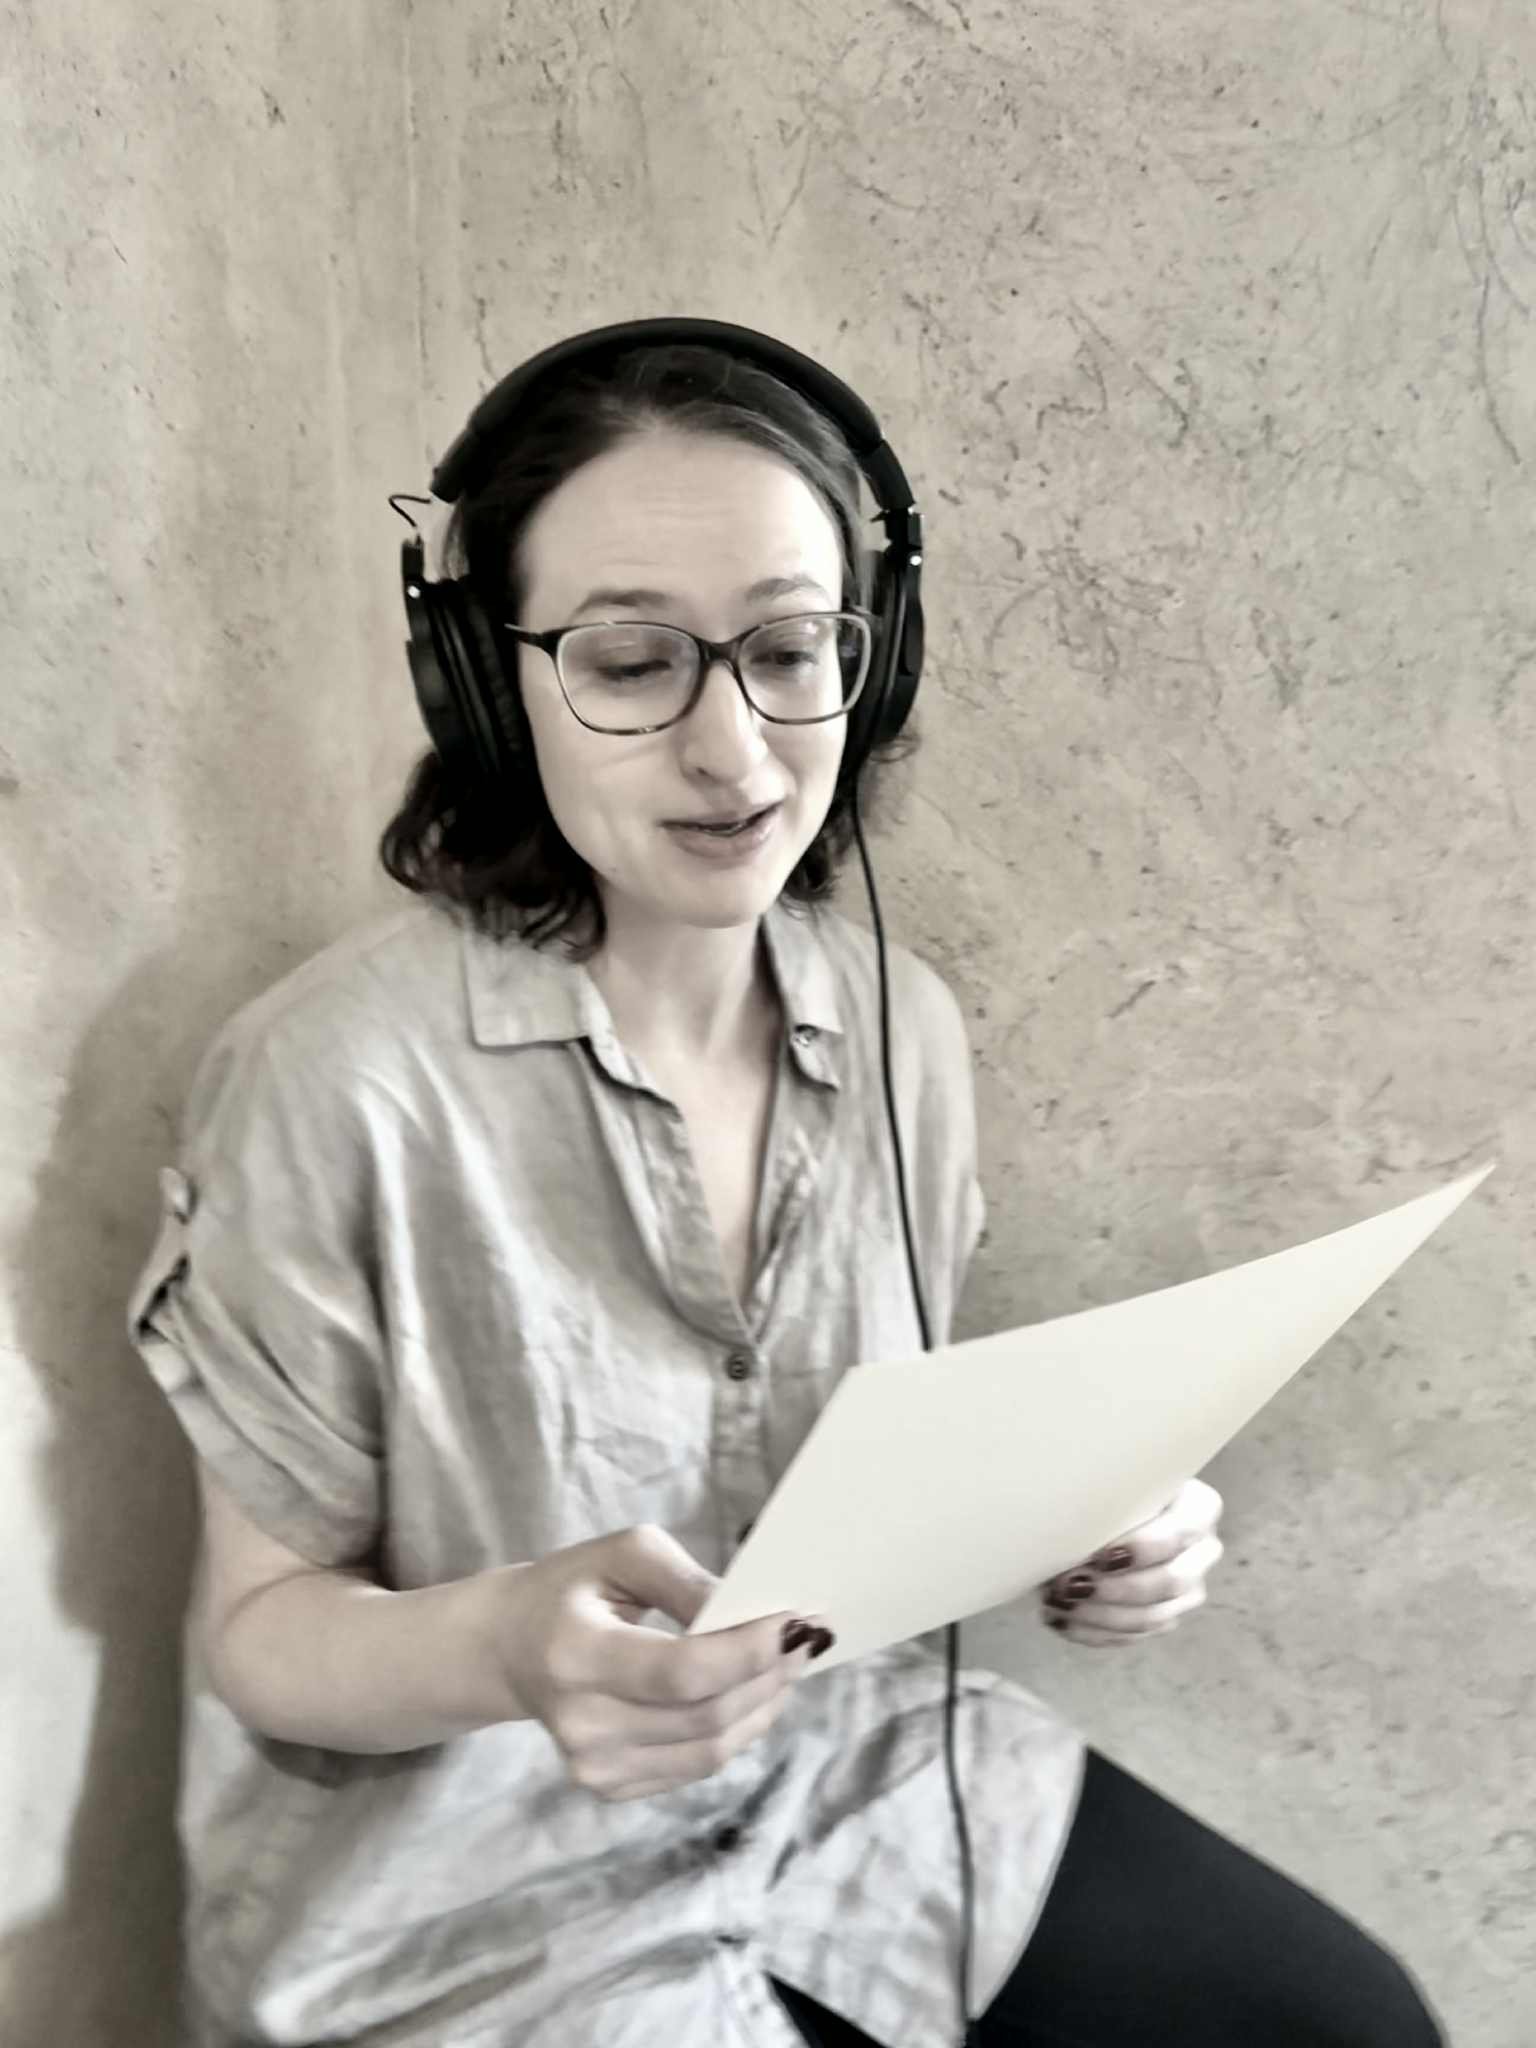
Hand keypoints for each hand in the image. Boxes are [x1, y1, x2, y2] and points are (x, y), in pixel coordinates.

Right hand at [475, 1523, 831, 1801]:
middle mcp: (581, 1725)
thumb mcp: (622, 1554)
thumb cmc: (573, 1589)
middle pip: (706, 1715)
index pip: (682, 1671)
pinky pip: (697, 1765)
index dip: (749, 1651)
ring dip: (764, 1706)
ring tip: (788, 1664)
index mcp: (575, 1656)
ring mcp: (594, 1767)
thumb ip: (687, 1582)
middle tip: (807, 1638)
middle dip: (769, 1675)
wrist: (511, 1648)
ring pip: (711, 1749)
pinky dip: (737, 1730)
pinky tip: (752, 1694)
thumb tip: (749, 1614)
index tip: (797, 1620)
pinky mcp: (610, 1787)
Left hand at [1040, 1479, 1223, 1648]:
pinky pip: (1134, 1634)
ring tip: (1055, 1603)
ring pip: (1151, 1616)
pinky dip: (1094, 1631)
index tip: (1097, 1555)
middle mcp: (1202, 1551)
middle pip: (1170, 1582)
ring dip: (1098, 1615)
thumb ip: (1107, 1497)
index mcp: (1200, 1508)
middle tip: (1067, 1584)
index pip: (1180, 1532)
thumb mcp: (1115, 1479)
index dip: (1141, 1548)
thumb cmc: (1109, 1486)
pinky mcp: (1165, 1615)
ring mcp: (1187, 1589)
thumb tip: (1069, 1528)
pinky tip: (1061, 1620)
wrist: (1112, 1507)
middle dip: (1114, 1589)